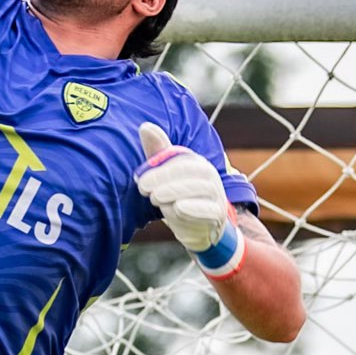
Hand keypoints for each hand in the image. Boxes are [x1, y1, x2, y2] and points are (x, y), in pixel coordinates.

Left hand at [136, 122, 233, 254]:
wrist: (199, 228)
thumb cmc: (178, 196)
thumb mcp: (166, 175)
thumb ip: (157, 152)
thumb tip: (145, 126)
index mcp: (195, 162)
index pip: (179, 158)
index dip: (158, 166)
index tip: (139, 178)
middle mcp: (208, 175)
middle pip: (190, 170)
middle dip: (164, 177)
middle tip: (144, 189)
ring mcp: (215, 195)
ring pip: (199, 189)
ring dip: (174, 191)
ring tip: (156, 198)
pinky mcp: (217, 214)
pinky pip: (209, 210)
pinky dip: (193, 209)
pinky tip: (178, 208)